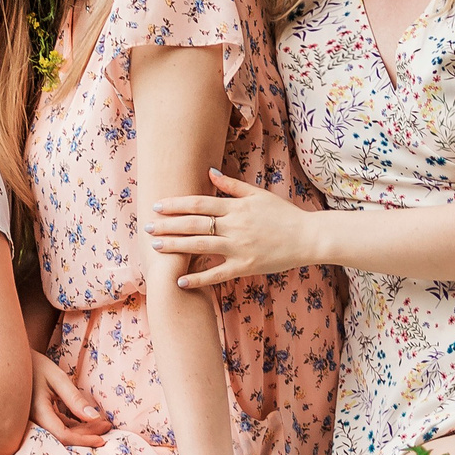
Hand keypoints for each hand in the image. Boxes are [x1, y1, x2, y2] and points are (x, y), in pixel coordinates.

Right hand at [30, 353, 109, 447]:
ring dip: (83, 430)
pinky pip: (60, 427)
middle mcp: (36, 421)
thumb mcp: (57, 378)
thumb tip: (94, 417)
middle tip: (108, 425)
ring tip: (103, 422)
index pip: (63, 436)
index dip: (83, 440)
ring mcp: (38, 420)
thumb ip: (75, 399)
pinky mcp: (42, 417)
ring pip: (63, 433)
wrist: (16, 361)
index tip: (102, 439)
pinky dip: (75, 425)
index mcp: (38, 412)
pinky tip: (89, 420)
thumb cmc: (36, 365)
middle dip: (88, 434)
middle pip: (65, 437)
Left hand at [145, 168, 316, 288]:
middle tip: (146, 228)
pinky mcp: (246, 266)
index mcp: (236, 207)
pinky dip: (198, 278)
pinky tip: (180, 281)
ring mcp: (239, 248)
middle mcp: (234, 227)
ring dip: (176, 247)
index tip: (157, 206)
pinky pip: (218, 274)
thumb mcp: (258, 194)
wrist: (308, 237)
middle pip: (194, 224)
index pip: (199, 203)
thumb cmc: (283, 214)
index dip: (176, 204)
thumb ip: (232, 186)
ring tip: (156, 247)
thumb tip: (209, 173)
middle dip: (168, 226)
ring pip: (201, 246)